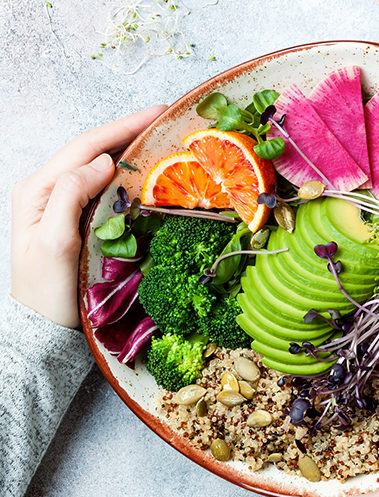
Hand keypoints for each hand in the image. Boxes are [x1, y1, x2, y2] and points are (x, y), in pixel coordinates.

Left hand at [10, 105, 166, 327]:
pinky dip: (129, 174)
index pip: (86, 147)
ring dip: (131, 149)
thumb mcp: (54, 243)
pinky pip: (105, 187)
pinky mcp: (78, 218)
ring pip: (100, 165)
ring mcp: (63, 204)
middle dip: (130, 131)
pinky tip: (147, 171)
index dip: (123, 127)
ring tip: (162, 138)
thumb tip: (102, 162)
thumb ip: (71, 196)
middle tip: (166, 119)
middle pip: (94, 150)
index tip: (157, 114)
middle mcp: (48, 190)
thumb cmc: (46, 292)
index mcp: (38, 190)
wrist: (42, 327)